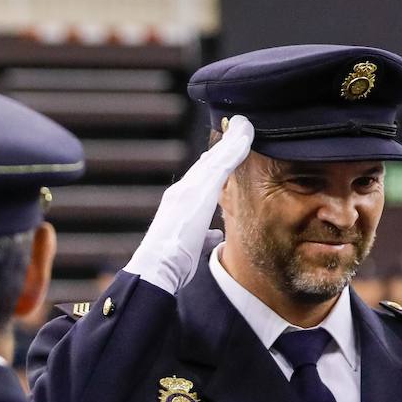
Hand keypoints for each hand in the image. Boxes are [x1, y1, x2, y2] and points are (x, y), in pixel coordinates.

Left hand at [123, 115, 253, 292]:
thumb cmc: (179, 233)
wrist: (159, 272)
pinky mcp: (185, 249)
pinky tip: (217, 236)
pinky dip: (211, 232)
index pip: (209, 161)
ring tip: (225, 187)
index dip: (227, 146)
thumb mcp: (202, 193)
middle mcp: (181, 204)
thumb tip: (239, 134)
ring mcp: (182, 226)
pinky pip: (201, 236)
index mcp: (184, 189)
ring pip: (201, 204)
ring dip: (214, 194)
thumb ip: (220, 166)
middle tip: (233, 150)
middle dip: (218, 165)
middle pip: (203, 180)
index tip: (242, 130)